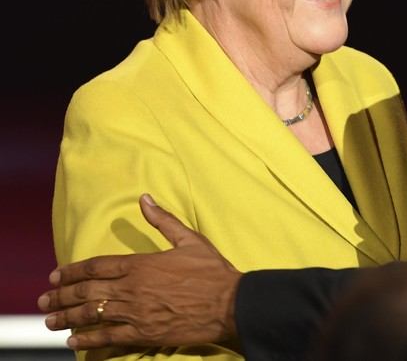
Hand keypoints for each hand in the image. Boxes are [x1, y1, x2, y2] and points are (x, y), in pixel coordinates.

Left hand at [37, 194, 241, 349]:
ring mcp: (137, 313)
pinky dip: (89, 339)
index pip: (97, 266)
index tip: (56, 275)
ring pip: (93, 315)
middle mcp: (134, 288)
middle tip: (44, 301)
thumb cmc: (213, 271)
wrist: (230, 303)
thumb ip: (163, 220)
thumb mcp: (190, 239)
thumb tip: (145, 198)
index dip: (73, 270)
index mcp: (142, 264)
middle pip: (87, 291)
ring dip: (67, 318)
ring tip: (50, 321)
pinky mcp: (145, 333)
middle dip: (62, 296)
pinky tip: (74, 341)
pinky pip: (109, 337)